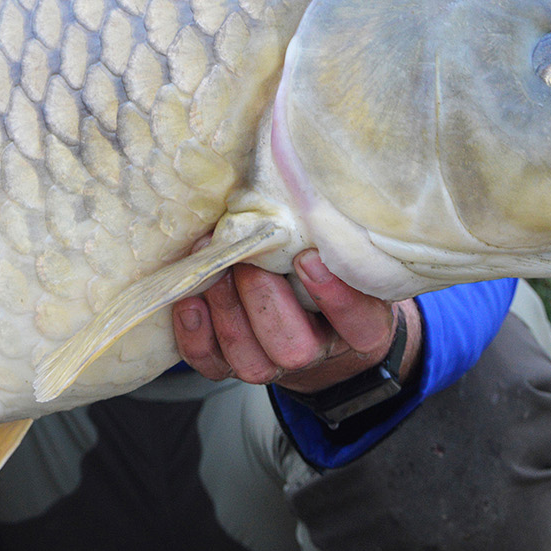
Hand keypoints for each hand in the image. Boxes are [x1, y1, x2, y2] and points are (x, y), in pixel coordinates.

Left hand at [171, 250, 420, 394]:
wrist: (299, 314)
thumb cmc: (319, 266)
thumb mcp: (340, 251)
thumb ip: (333, 234)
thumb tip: (301, 183)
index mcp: (359, 328)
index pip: (360, 324)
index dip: (335, 296)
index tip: (308, 257)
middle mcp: (317, 353)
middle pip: (294, 348)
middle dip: (264, 299)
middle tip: (247, 256)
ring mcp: (271, 365)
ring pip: (251, 361)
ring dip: (227, 310)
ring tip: (214, 267)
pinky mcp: (230, 367)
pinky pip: (210, 363)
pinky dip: (195, 333)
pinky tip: (190, 299)